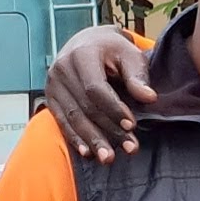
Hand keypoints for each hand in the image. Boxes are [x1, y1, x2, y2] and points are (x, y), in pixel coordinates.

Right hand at [41, 25, 156, 160]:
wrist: (87, 42)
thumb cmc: (112, 49)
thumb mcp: (130, 54)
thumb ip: (138, 75)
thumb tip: (149, 97)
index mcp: (82, 54)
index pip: (95, 88)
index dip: (113, 109)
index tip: (131, 125)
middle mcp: (62, 68)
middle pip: (85, 107)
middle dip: (108, 130)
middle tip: (129, 148)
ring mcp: (53, 83)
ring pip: (73, 118)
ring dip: (92, 140)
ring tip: (109, 158)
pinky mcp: (50, 96)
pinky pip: (62, 121)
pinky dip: (75, 139)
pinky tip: (88, 153)